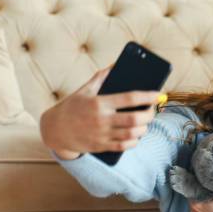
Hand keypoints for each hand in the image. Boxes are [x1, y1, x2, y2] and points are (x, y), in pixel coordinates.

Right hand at [39, 66, 166, 158]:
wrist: (54, 130)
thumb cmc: (72, 106)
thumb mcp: (84, 89)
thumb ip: (101, 77)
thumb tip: (117, 64)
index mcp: (99, 103)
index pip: (130, 98)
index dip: (147, 96)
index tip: (158, 93)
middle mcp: (101, 119)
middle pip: (134, 119)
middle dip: (149, 115)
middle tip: (152, 111)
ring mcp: (101, 134)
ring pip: (131, 134)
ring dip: (143, 129)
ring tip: (145, 123)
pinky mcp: (100, 146)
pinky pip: (123, 146)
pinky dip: (134, 142)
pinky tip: (136, 136)